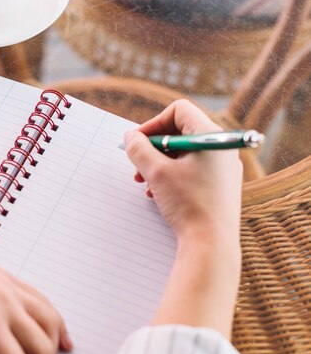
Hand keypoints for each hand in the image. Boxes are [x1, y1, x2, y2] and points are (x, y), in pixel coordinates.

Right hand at [123, 99, 242, 241]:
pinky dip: (172, 176)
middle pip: (180, 131)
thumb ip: (139, 149)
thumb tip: (131, 137)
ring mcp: (223, 166)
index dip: (153, 123)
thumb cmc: (188, 204)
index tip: (137, 142)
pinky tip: (158, 193)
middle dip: (153, 147)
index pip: (178, 111)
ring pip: (183, 153)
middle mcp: (220, 146)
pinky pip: (192, 169)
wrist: (211, 243)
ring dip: (159, 163)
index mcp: (210, 135)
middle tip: (137, 164)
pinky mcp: (220, 184)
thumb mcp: (156, 172)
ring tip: (144, 182)